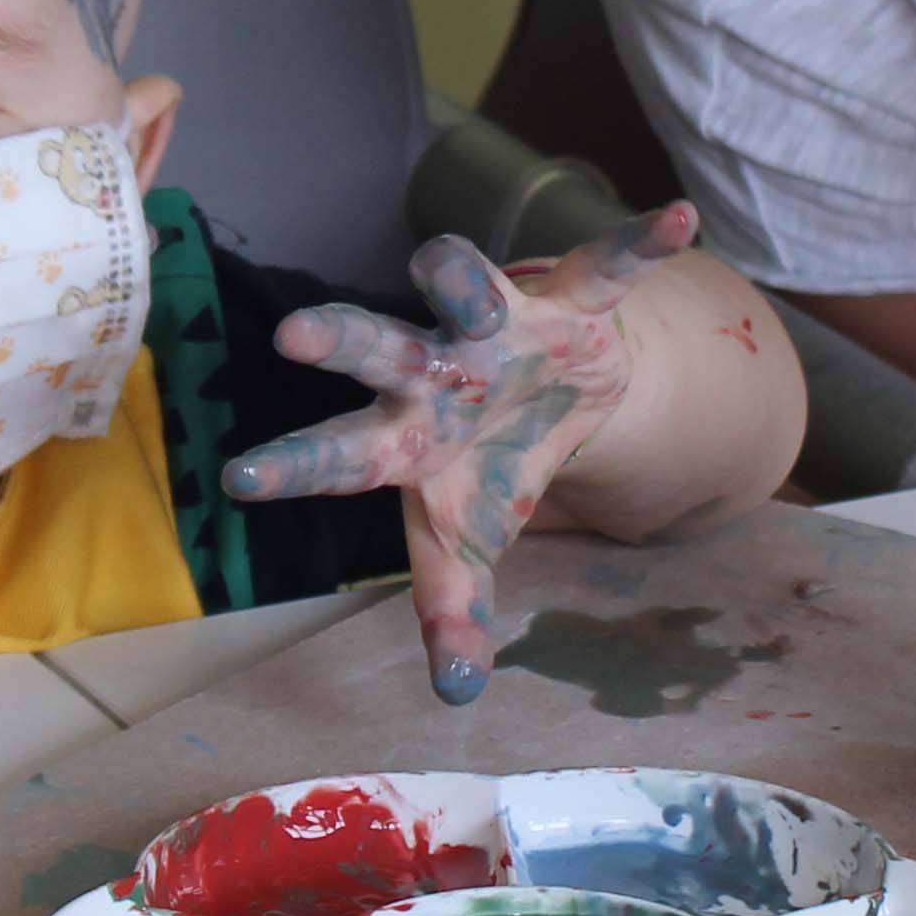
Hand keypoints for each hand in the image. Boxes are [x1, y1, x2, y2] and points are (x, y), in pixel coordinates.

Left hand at [221, 206, 693, 703]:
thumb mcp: (469, 541)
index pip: (339, 455)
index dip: (294, 467)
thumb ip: (454, 609)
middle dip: (341, 340)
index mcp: (403, 437)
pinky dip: (641, 244)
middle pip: (375, 346)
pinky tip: (679, 220)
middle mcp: (431, 368)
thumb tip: (459, 694)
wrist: (556, 395)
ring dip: (466, 280)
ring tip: (475, 299)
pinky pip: (604, 265)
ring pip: (465, 285)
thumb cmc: (488, 468)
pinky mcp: (569, 300)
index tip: (236, 480)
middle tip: (292, 334)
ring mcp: (495, 324)